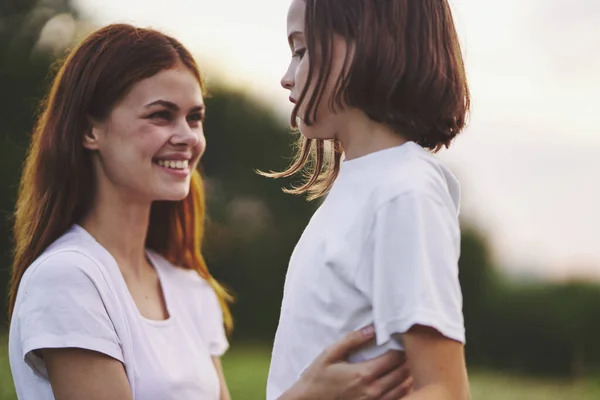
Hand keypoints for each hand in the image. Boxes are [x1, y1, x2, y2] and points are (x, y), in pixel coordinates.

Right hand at [283, 326, 412, 399]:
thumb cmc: (318, 377)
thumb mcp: (330, 354)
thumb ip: (352, 340)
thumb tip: (372, 328)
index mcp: (364, 374)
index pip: (395, 357)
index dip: (402, 345)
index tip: (401, 337)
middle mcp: (374, 390)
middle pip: (403, 372)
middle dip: (408, 357)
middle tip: (407, 346)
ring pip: (404, 386)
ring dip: (408, 372)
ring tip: (406, 360)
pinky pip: (399, 397)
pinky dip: (404, 386)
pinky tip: (401, 377)